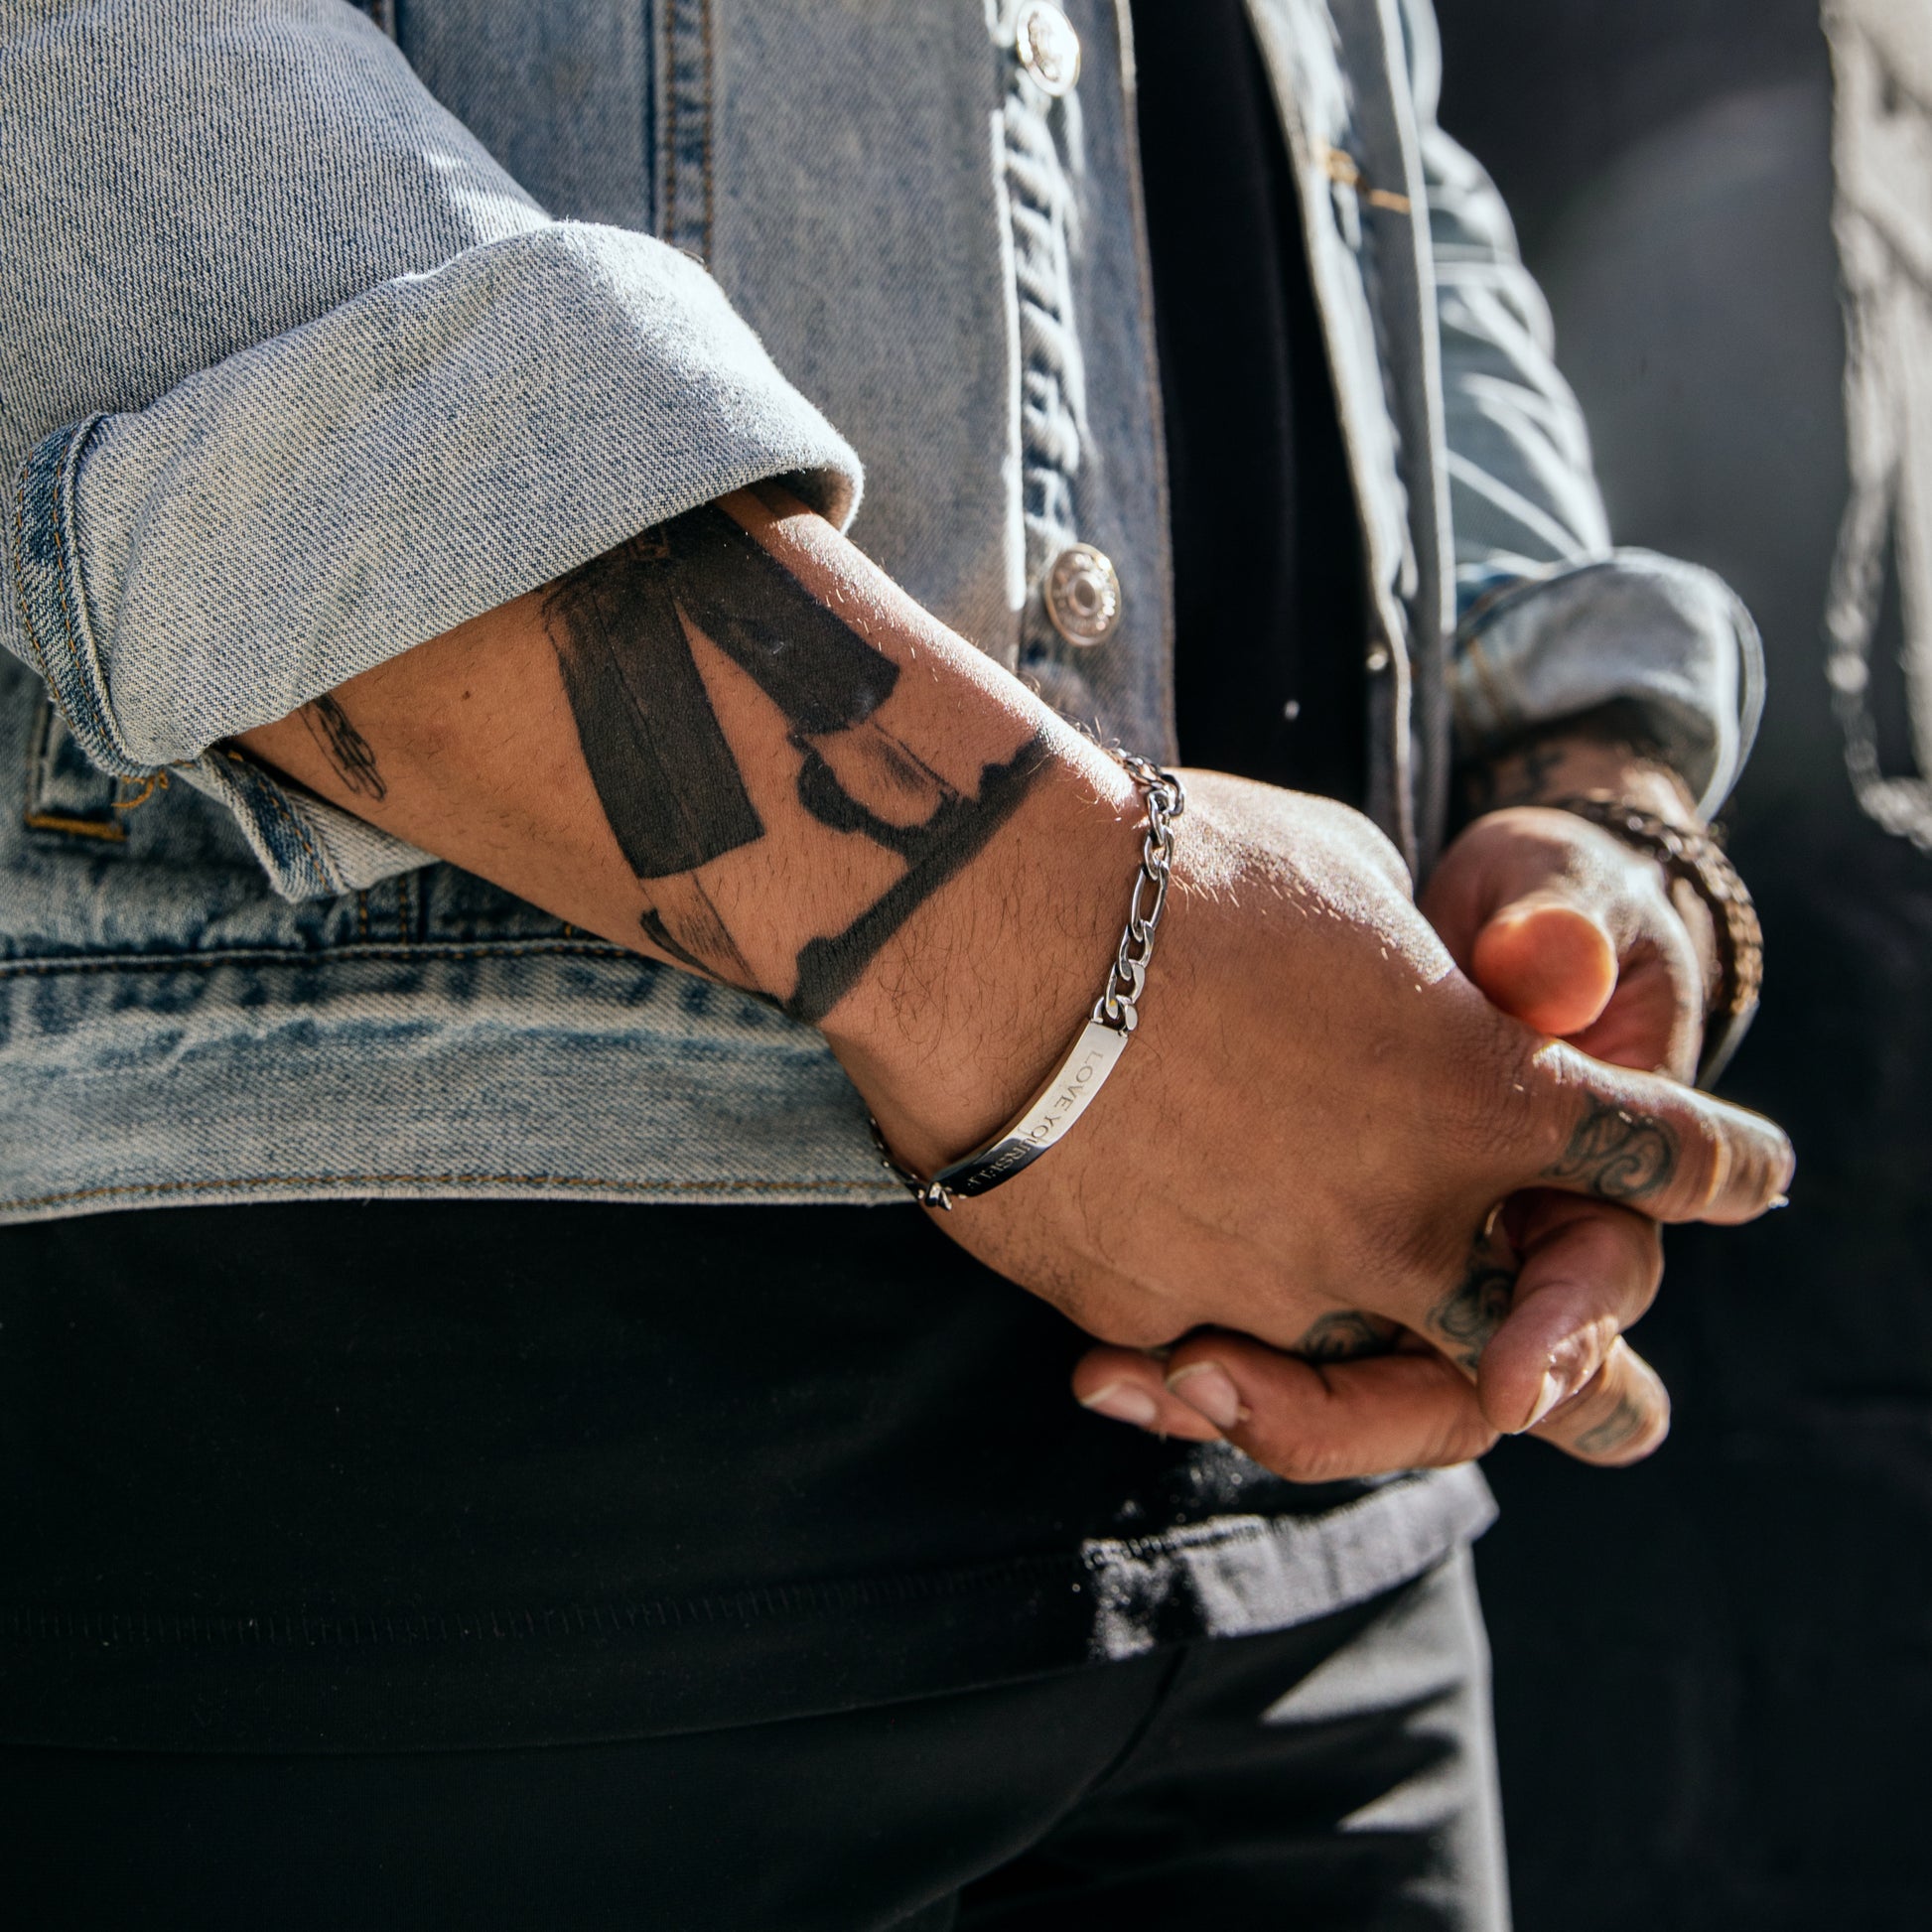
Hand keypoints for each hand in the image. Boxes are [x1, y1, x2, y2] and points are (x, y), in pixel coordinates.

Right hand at [846, 769, 1791, 1482]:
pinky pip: (1214, 1370)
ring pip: (1376, 1401)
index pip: (1657, 1157)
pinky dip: (1211, 1366)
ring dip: (1403, 1412)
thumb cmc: (1184, 871)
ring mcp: (1284, 1292)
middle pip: (1552, 1353)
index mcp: (1488, 1098)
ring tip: (1407, 1422)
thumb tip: (1415, 999)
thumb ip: (1418, 973)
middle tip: (1618, 1408)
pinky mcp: (1157, 1324)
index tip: (1744, 1177)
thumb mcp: (1348, 881)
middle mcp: (1408, 1224)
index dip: (1716, 1169)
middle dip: (1593, 1376)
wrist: (991, 930)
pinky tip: (1189, 1361)